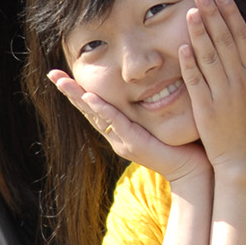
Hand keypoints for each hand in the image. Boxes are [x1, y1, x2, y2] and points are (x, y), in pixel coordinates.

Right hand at [48, 68, 211, 185]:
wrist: (193, 171)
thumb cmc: (182, 146)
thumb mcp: (160, 123)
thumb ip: (152, 106)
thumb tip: (153, 82)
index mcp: (122, 130)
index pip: (96, 107)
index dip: (79, 91)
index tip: (64, 75)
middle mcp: (117, 136)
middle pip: (88, 110)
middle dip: (70, 91)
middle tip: (52, 74)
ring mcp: (123, 141)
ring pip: (96, 115)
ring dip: (78, 97)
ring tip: (62, 81)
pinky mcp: (134, 143)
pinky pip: (116, 123)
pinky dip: (103, 110)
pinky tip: (91, 97)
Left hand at [180, 0, 245, 174]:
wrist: (245, 162)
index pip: (243, 37)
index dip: (232, 14)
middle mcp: (239, 81)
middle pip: (225, 40)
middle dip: (213, 14)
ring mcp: (222, 94)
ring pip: (209, 56)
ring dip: (200, 32)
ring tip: (191, 11)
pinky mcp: (205, 109)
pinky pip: (196, 81)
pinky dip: (190, 63)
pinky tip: (182, 46)